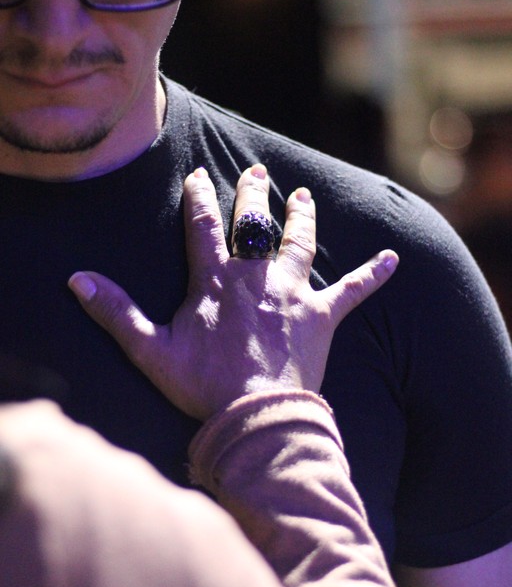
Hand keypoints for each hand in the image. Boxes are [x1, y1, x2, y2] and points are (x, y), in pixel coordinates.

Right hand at [68, 165, 397, 420]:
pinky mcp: (322, 316)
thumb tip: (77, 281)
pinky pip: (353, 289)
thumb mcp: (149, 350)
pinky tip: (395, 257)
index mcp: (214, 279)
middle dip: (253, 194)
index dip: (199, 197)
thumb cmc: (202, 385)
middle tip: (258, 172)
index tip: (198, 176)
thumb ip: (116, 312)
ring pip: (298, 243)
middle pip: (254, 223)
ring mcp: (291, 293)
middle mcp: (255, 276)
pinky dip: (375, 273)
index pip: (202, 226)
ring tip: (303, 196)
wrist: (255, 414)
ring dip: (300, 217)